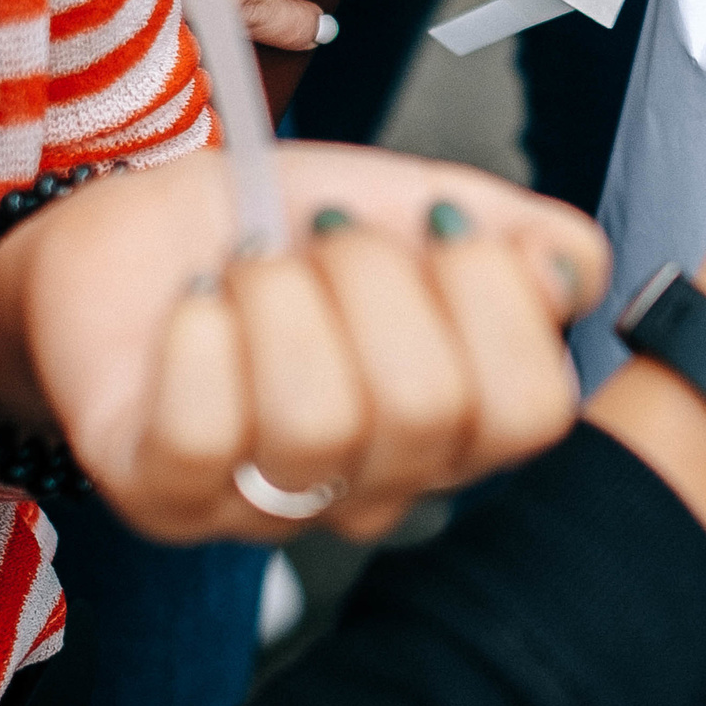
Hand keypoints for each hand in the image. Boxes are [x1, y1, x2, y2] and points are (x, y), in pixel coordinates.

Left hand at [0, 146, 608, 541]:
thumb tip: (568, 272)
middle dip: (374, 274)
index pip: (531, 412)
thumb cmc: (278, 225)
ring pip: (318, 425)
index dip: (495, 299)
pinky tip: (196, 300)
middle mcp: (375, 483)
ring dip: (280, 295)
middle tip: (325, 230)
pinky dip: (199, 335)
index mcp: (456, 420)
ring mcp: (269, 505)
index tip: (438, 221)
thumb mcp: (416, 200)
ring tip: (249, 264)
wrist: (137, 227)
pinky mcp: (165, 497)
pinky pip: (203, 434)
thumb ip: (516, 231)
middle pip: (428, 412)